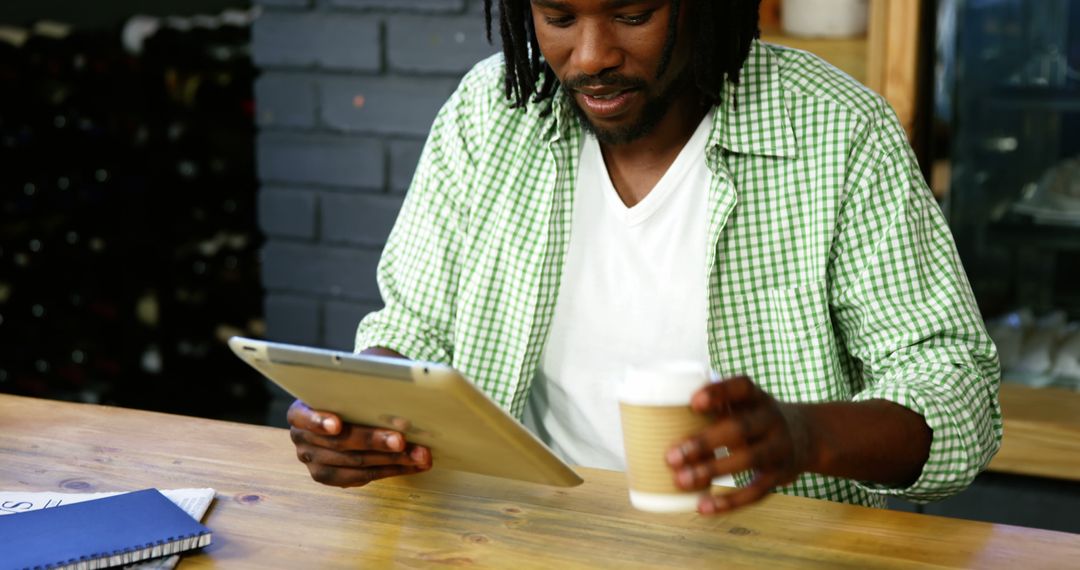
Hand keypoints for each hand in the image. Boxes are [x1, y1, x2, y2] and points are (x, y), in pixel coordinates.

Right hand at [287, 400, 431, 486]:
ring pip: (357, 464)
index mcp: (299, 412)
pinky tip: (414, 464)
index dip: (320, 421)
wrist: (347, 407)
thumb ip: (362, 387)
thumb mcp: (351, 384)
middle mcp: (302, 439)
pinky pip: (363, 477)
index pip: (305, 417)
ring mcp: (314, 462)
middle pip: (341, 443)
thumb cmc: (351, 392)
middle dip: (375, 442)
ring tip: (420, 454)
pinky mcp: (331, 477)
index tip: (337, 425)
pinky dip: (392, 470)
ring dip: (393, 460)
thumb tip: (394, 388)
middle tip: (401, 440)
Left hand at [665, 376, 816, 514]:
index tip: (693, 402)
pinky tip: (703, 507)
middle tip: (671, 456)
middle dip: (704, 442)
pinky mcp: (780, 476)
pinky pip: (756, 491)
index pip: (742, 387)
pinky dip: (729, 502)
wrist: (807, 436)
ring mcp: (778, 448)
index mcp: (758, 397)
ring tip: (681, 480)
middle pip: (739, 428)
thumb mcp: (744, 403)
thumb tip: (656, 418)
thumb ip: (713, 406)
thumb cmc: (755, 418)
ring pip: (747, 460)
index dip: (719, 392)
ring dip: (712, 471)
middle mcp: (771, 420)